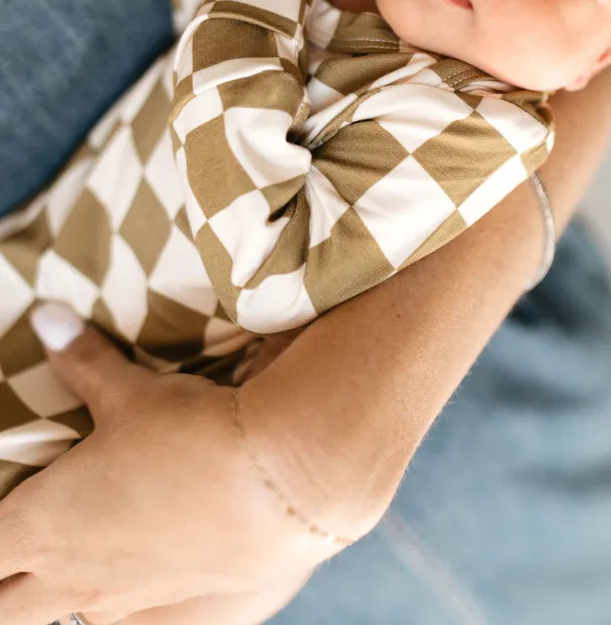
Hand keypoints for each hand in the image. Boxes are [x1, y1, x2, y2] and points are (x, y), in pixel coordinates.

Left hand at [0, 307, 335, 624]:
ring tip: (80, 550)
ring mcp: (122, 602)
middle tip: (20, 546)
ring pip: (68, 614)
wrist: (281, 484)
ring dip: (60, 588)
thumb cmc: (192, 436)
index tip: (4, 506)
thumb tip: (46, 318)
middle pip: (5, 607)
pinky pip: (126, 617)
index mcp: (43, 524)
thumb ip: (83, 361)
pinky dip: (119, 598)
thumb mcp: (132, 392)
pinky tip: (141, 566)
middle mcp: (72, 577)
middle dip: (4, 580)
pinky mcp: (172, 611)